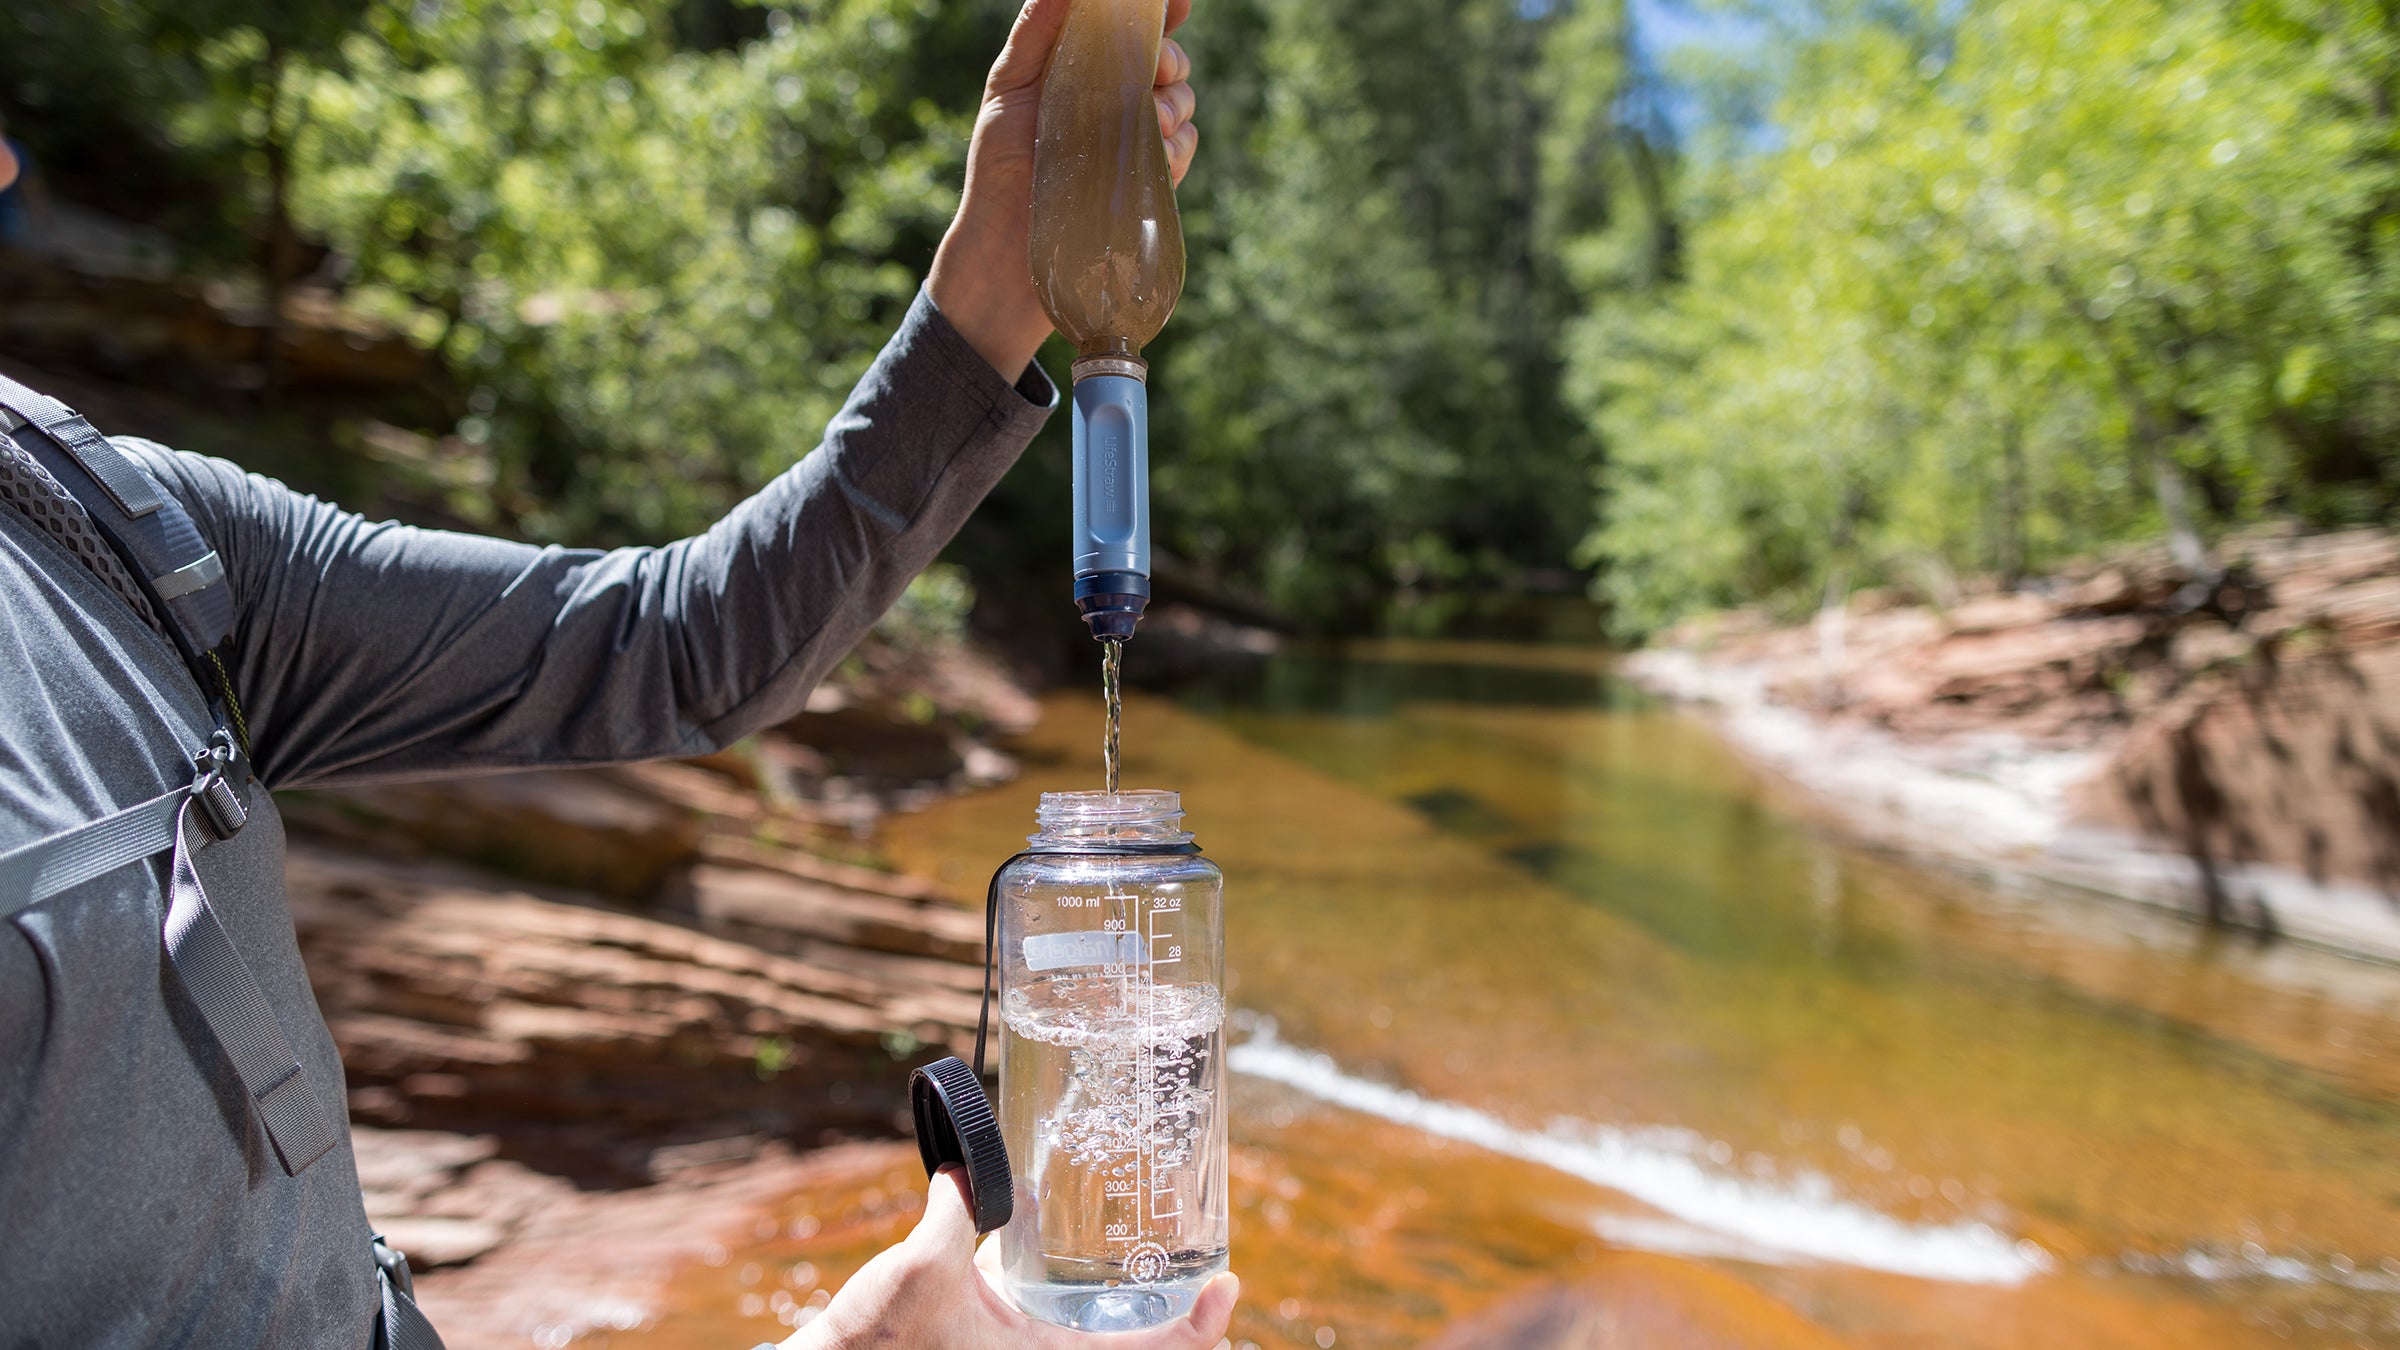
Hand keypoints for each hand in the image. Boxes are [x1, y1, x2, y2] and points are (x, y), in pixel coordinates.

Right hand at [781, 1168, 1237, 1349]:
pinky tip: (1076, 1253)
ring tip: (1167, 1269)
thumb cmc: (880, 1338)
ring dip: (1137, 1317)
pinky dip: (1084, 1303)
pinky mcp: (998, 1340)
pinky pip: (1059, 1324)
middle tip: (1216, 1283)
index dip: (1200, 1328)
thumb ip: (956, 1212)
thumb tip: (966, 1168)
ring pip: (1102, 1342)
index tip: (1228, 1287)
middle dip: (1183, 1328)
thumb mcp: (921, 1268)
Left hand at [927, 0, 1199, 380]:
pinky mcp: (1151, 181)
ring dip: (1173, 103)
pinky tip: (1154, 157)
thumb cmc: (998, 165)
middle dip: (1170, 56)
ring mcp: (1136, 141)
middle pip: (1168, 59)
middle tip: (1155, 68)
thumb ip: (1036, 31)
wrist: (1007, 249)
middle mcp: (1115, 100)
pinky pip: (1185, 145)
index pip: (1131, 26)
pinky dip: (1176, 145)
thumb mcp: (1009, 86)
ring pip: (1182, 101)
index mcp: (1081, 68)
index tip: (1174, 2)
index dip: (1159, 10)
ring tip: (1145, 123)